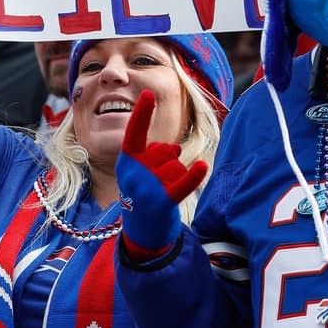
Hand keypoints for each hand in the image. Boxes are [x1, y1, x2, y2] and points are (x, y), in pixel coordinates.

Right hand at [116, 90, 207, 259]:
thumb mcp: (140, 172)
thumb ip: (155, 153)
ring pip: (177, 166)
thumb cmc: (143, 195)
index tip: (148, 94)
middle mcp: (134, 174)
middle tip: (159, 184)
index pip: (134, 134)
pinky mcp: (163, 202)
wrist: (142, 233)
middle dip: (169, 162)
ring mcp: (147, 188)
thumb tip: (175, 149)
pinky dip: (193, 177)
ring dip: (178, 177)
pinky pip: (182, 185)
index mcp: (126, 162)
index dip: (142, 114)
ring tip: (165, 194)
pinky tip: (202, 166)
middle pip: (165, 151)